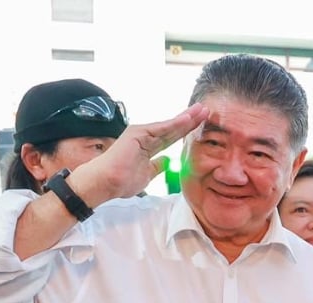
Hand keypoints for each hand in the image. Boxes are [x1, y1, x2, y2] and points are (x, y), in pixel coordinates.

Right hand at [74, 104, 208, 204]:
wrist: (106, 183)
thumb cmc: (121, 181)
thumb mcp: (147, 175)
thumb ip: (157, 166)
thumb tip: (167, 162)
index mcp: (148, 146)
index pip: (172, 138)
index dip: (186, 132)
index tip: (201, 125)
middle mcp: (145, 137)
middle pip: (173, 128)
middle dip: (190, 120)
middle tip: (206, 110)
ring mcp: (141, 133)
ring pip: (169, 126)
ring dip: (186, 118)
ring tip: (202, 110)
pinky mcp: (138, 132)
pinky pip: (161, 128)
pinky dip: (175, 124)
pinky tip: (188, 119)